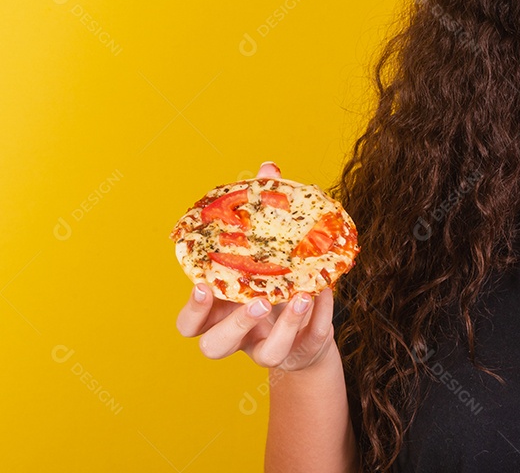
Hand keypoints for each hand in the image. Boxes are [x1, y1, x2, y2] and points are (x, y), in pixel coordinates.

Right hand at [175, 161, 338, 371]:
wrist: (305, 331)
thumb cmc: (274, 281)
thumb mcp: (265, 249)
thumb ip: (262, 211)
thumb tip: (269, 168)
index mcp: (218, 312)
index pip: (188, 323)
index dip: (193, 309)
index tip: (205, 284)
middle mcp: (237, 336)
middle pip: (215, 347)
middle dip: (235, 325)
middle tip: (259, 299)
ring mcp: (266, 348)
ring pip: (266, 355)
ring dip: (284, 326)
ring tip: (302, 296)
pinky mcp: (298, 353)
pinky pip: (307, 343)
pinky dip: (319, 319)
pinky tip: (326, 293)